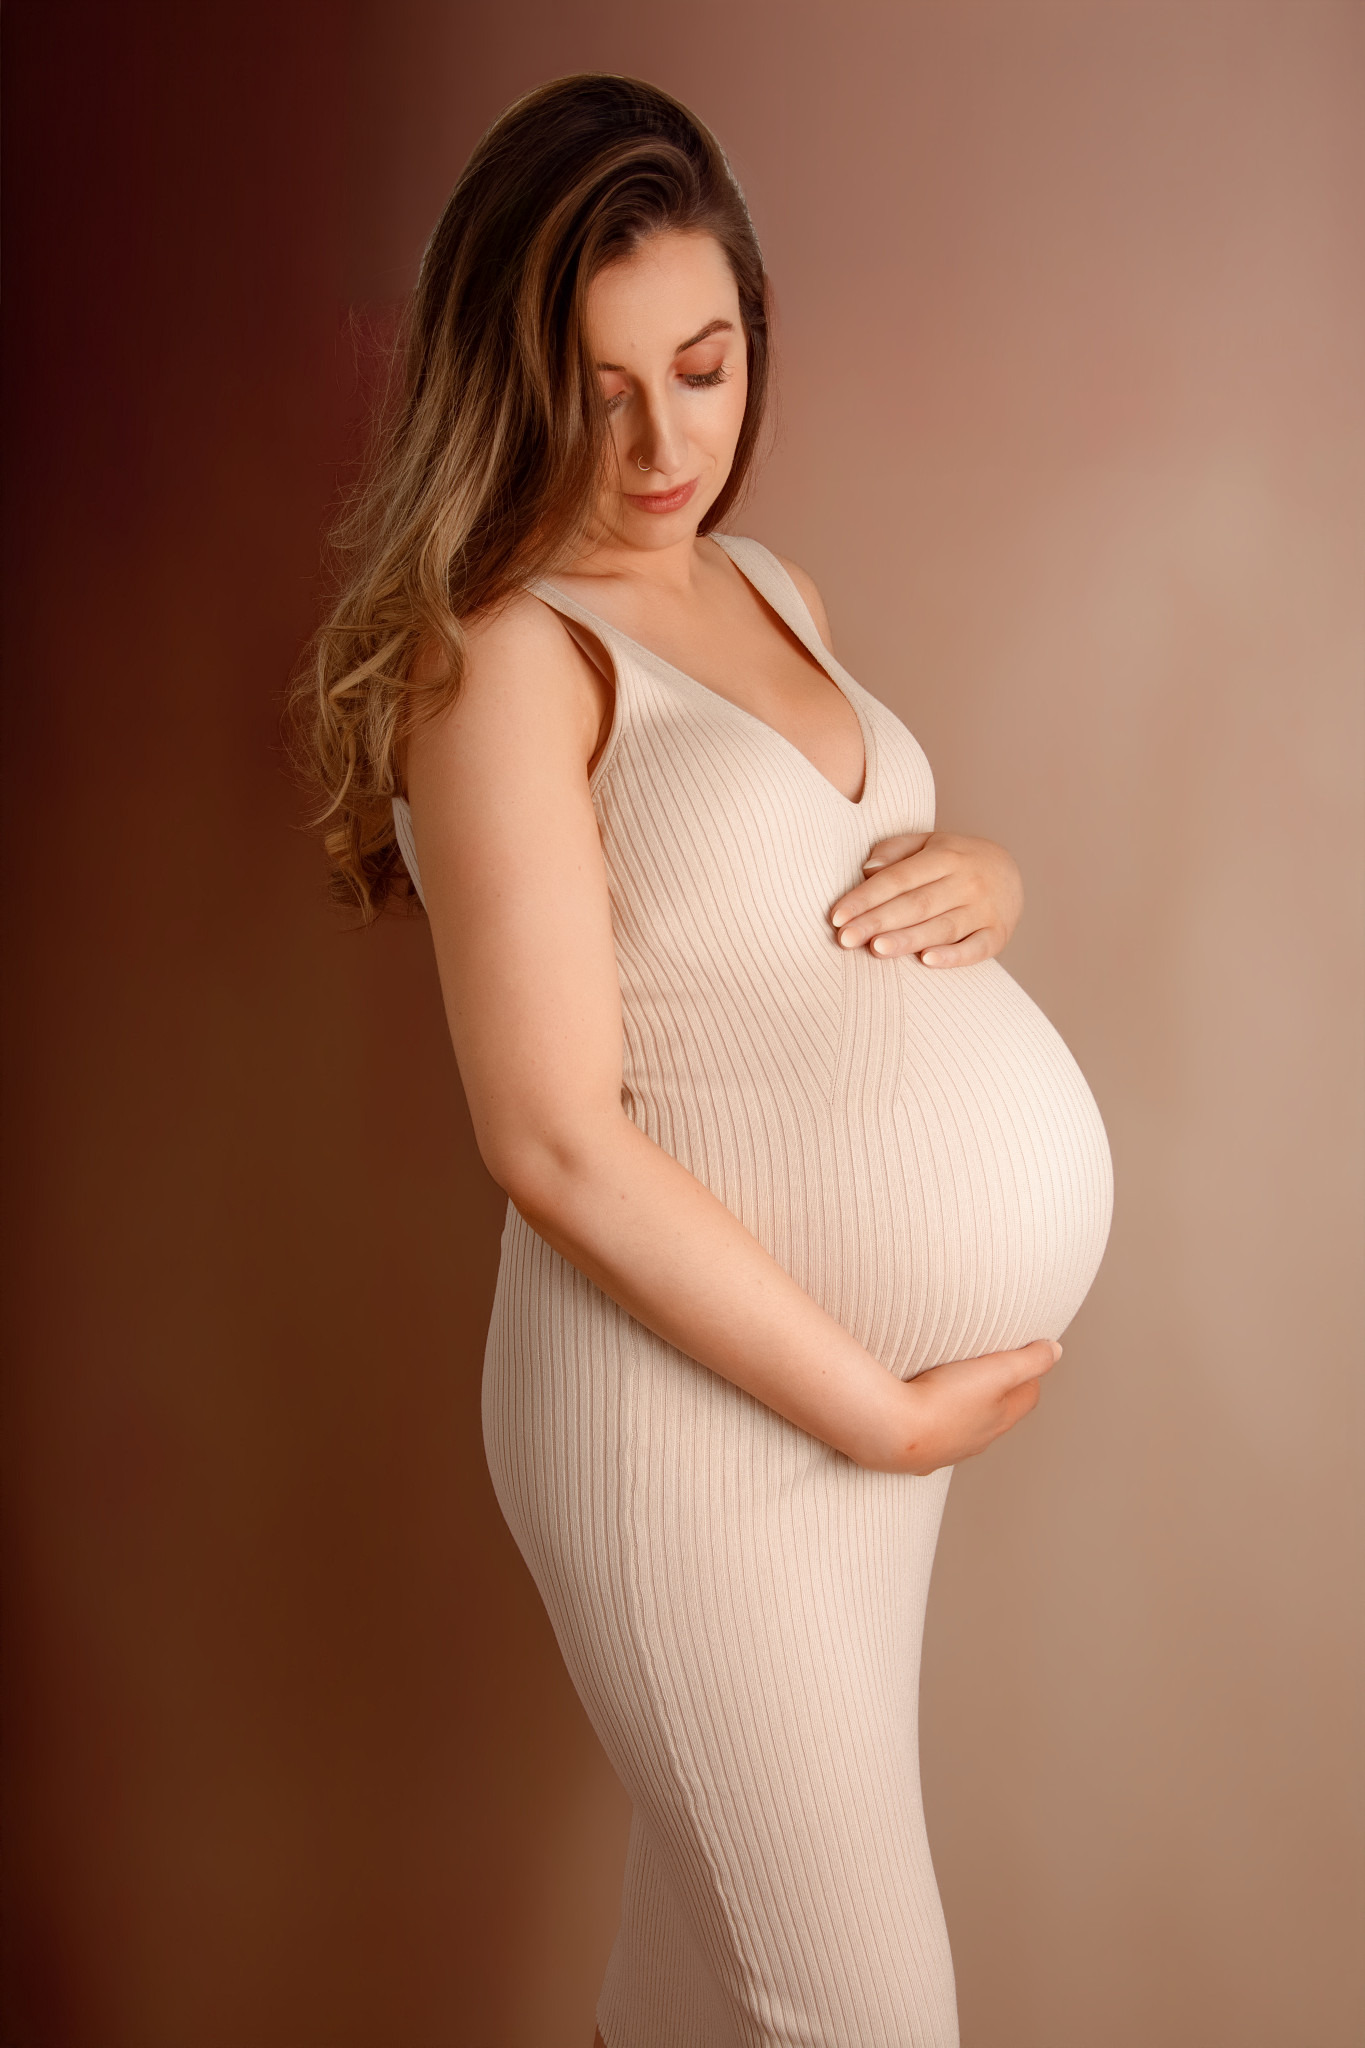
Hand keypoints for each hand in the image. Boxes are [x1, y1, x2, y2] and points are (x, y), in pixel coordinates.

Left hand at [829, 830, 1023, 967]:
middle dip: (878, 922)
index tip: (837, 915)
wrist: (1012, 872)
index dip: (866, 897)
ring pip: (942, 927)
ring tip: (876, 949)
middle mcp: (967, 881)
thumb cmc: (956, 860)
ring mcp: (985, 909)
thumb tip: (867, 870)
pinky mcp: (998, 934)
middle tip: (845, 938)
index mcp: (945, 856)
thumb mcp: (929, 843)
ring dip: (908, 939)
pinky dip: (953, 956)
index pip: (898, 878)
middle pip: (916, 904)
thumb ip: (896, 851)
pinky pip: (976, 948)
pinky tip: (927, 961)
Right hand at [872, 1338, 1061, 1475]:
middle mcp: (979, 1438)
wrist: (894, 1432)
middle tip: (992, 1371)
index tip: (1024, 1359)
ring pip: (967, 1430)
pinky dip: (935, 1427)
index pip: (1027, 1397)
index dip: (1029, 1376)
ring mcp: (949, 1449)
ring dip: (967, 1412)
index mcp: (1000, 1418)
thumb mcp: (996, 1371)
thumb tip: (1055, 1350)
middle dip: (1000, 1394)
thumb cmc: (944, 1399)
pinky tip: (922, 1416)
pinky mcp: (920, 1454)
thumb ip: (1029, 1360)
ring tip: (956, 1390)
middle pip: (999, 1415)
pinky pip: (934, 1441)